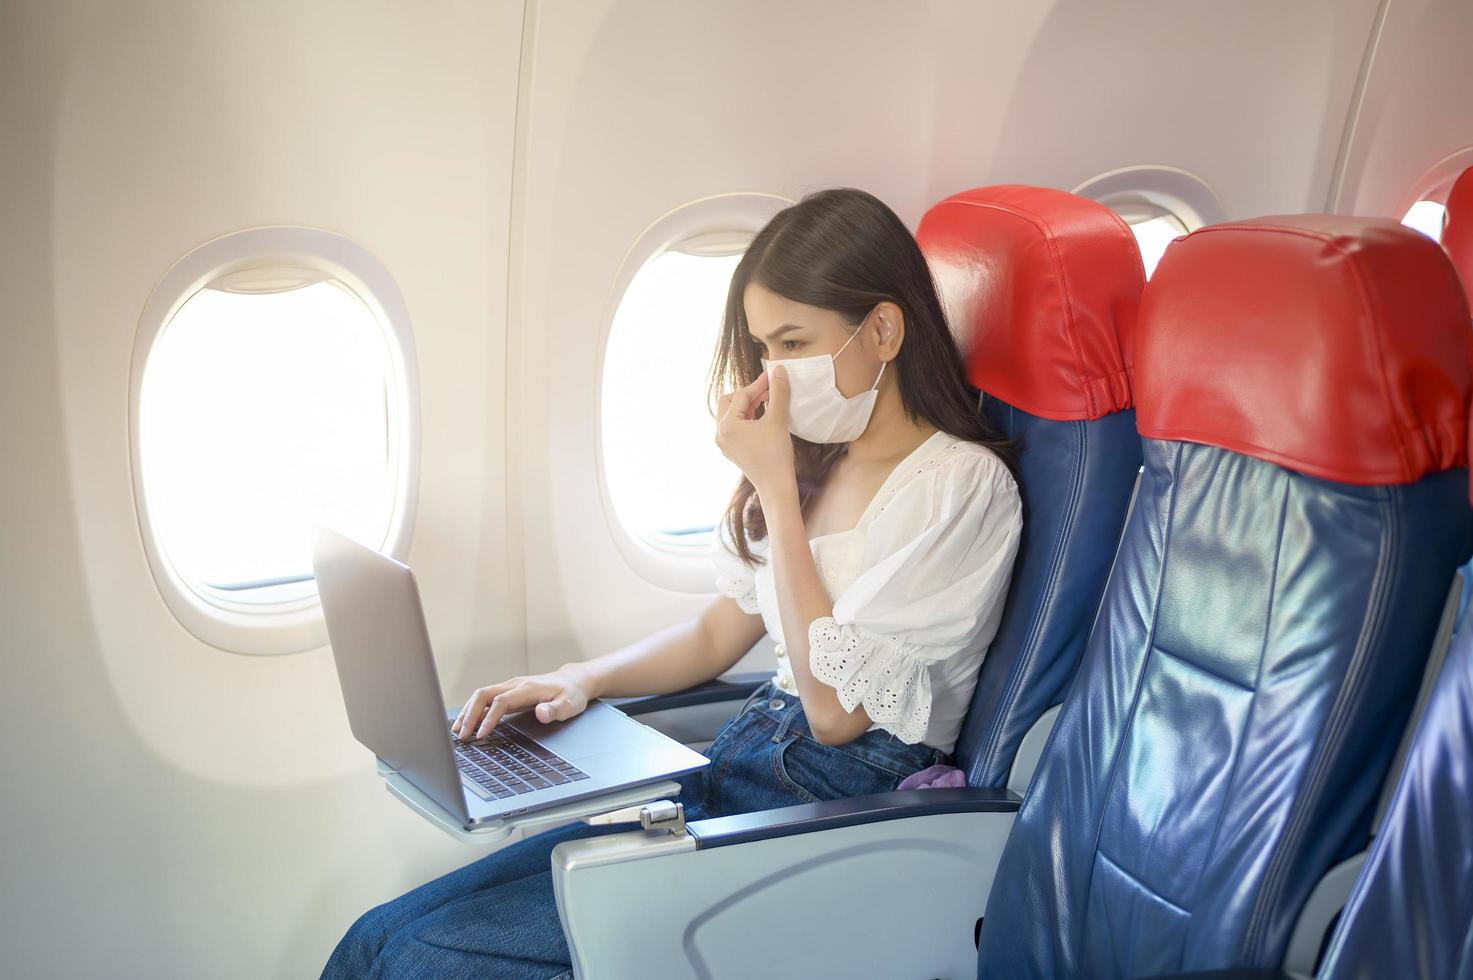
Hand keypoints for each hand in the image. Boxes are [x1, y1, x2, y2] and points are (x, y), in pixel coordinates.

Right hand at [451, 668, 593, 739]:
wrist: (574, 680)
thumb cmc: (572, 693)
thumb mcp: (570, 704)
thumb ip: (555, 710)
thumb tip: (541, 713)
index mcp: (528, 688)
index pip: (502, 702)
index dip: (489, 718)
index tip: (480, 735)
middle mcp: (516, 685)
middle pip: (484, 694)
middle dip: (470, 714)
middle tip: (462, 735)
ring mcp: (510, 687)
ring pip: (481, 695)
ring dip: (468, 712)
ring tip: (458, 731)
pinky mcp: (509, 692)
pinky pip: (486, 699)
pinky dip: (474, 710)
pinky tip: (468, 723)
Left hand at [715, 365, 794, 496]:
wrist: (776, 486)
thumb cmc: (776, 455)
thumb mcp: (777, 420)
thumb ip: (778, 392)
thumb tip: (778, 370)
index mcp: (726, 426)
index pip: (741, 396)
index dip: (759, 384)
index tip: (773, 375)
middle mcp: (719, 434)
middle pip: (729, 402)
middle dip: (749, 394)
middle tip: (769, 391)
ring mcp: (724, 444)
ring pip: (731, 414)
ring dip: (748, 405)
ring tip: (768, 402)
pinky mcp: (732, 450)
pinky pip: (735, 427)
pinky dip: (747, 418)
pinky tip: (763, 417)